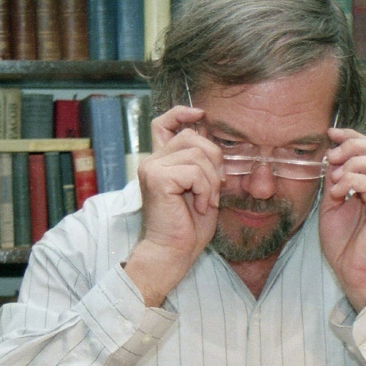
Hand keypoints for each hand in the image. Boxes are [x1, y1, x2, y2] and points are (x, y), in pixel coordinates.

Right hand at [124, 105, 222, 305]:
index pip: (164, 123)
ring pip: (197, 154)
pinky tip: (199, 207)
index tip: (202, 114)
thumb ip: (202, 164)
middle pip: (192, 137)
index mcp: (161, 162)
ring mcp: (152, 167)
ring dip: (211, 180)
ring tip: (205, 201)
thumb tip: (214, 139)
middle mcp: (152, 160)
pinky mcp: (157, 178)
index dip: (182, 112)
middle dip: (214, 160)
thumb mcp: (202, 189)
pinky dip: (205, 190)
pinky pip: (195, 171)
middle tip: (214, 189)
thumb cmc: (188, 227)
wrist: (173, 253)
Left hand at [319, 128, 365, 311]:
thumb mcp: (332, 204)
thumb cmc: (345, 244)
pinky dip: (352, 182)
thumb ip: (334, 180)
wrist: (354, 274)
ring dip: (353, 164)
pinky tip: (337, 193)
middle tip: (332, 159)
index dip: (352, 135)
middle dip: (353, 146)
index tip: (330, 134)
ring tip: (335, 179)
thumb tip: (329, 157)